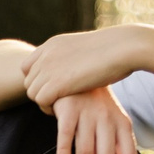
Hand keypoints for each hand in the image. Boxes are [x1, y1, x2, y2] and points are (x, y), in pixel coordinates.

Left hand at [23, 26, 152, 109]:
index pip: (29, 65)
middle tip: (59, 100)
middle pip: (29, 80)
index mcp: (53, 43)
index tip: (55, 87)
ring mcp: (49, 68)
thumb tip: (79, 64)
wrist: (124, 48)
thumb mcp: (87, 48)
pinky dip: (48, 108)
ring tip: (61, 106)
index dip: (39, 79)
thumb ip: (75, 56)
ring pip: (33, 92)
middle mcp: (46, 54)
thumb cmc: (116, 49)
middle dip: (42, 92)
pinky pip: (40, 101)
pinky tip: (63, 110)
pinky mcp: (55, 83)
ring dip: (45, 101)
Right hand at [52, 87, 139, 153]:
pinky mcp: (69, 109)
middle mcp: (108, 120)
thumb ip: (107, 149)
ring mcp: (89, 114)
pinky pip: (66, 135)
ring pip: (87, 151)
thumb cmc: (95, 107)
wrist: (77, 74)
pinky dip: (65, 153)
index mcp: (123, 125)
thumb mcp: (108, 124)